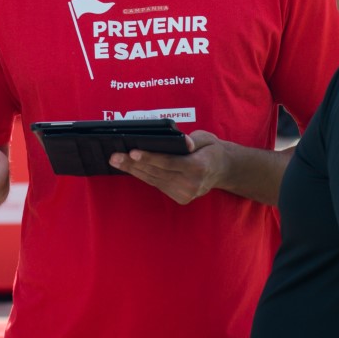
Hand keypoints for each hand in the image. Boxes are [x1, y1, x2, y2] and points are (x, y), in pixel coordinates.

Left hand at [108, 130, 228, 204]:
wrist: (223, 170)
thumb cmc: (211, 149)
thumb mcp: (206, 139)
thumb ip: (192, 141)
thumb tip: (182, 141)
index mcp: (198, 167)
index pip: (169, 162)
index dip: (150, 157)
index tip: (133, 152)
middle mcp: (191, 184)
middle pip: (156, 172)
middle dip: (133, 164)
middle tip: (114, 156)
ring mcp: (185, 193)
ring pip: (154, 180)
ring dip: (133, 170)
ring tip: (116, 161)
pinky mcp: (180, 198)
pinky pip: (157, 184)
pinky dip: (143, 176)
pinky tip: (130, 168)